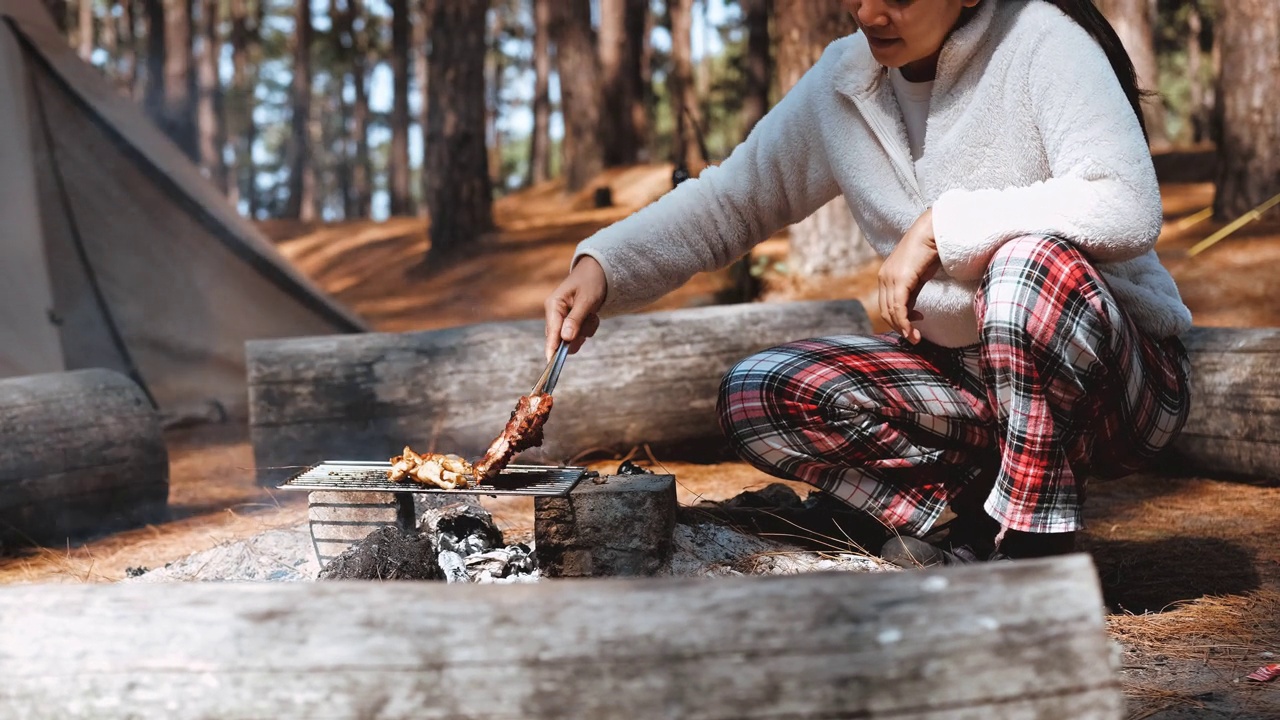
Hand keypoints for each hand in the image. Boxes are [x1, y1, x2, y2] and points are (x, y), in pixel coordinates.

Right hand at [545, 255, 605, 359]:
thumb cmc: (591, 282)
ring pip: (573, 338)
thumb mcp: (586, 300)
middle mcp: (555, 313)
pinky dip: (588, 327)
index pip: (552, 331)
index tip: (551, 361)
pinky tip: (592, 315)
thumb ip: (576, 319)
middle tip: (590, 318)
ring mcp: (562, 318)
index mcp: (554, 305)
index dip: (552, 347)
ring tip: (592, 313)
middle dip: (578, 334)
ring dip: (586, 329)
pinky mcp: (571, 321)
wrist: (599, 272)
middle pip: (561, 338)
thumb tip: (566, 338)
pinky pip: (580, 334)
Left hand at [878, 208, 940, 344]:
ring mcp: (889, 278)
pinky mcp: (899, 280)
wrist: (933, 232)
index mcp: (886, 276)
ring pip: (891, 311)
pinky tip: (912, 329)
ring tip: (915, 337)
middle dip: (898, 327)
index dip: (897, 320)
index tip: (911, 327)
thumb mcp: (918, 276)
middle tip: (913, 337)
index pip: (885, 305)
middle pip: (885, 311)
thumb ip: (911, 292)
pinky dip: (904, 321)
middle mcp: (884, 277)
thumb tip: (911, 310)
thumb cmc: (929, 251)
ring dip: (903, 328)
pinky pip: (898, 307)